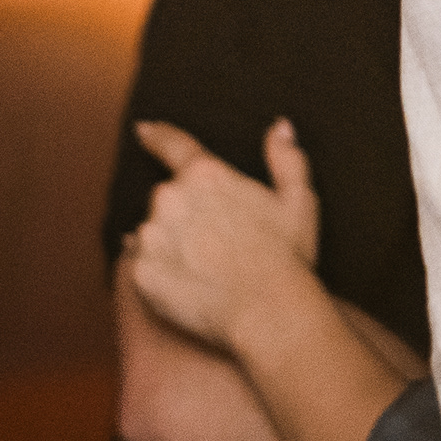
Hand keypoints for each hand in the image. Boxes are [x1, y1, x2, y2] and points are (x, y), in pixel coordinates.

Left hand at [123, 118, 325, 351]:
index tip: (143, 130)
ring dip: (170, 244)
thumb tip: (280, 127)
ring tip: (204, 269)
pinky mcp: (141, 272)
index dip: (156, 135)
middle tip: (214, 242)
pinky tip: (187, 285)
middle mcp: (171, 198)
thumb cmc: (286, 258)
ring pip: (153, 232)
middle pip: (167, 197)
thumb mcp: (298, 201)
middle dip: (184, 213)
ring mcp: (152, 236)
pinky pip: (142, 267)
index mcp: (206, 175)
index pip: (172, 145)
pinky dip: (159, 272)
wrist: (268, 312)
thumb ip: (286, 159)